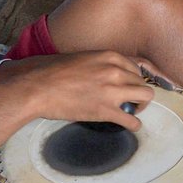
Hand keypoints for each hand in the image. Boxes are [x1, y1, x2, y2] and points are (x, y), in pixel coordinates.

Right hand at [0, 51, 155, 128]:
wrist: (37, 87)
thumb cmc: (51, 71)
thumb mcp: (81, 58)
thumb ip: (98, 63)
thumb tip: (103, 73)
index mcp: (109, 56)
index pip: (136, 66)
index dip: (134, 78)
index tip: (130, 85)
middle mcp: (116, 71)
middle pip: (142, 82)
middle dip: (138, 92)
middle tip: (130, 100)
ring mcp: (113, 91)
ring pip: (146, 98)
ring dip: (141, 106)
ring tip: (131, 111)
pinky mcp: (106, 111)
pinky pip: (133, 121)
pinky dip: (134, 125)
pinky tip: (130, 126)